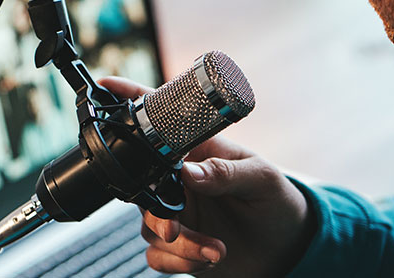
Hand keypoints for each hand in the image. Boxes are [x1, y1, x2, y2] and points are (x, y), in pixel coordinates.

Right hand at [98, 77, 314, 276]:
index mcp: (196, 152)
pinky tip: (208, 258)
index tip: (106, 86)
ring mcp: (176, 213)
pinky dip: (179, 262)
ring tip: (216, 249)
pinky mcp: (177, 247)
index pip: (159, 124)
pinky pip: (157, 256)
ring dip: (180, 245)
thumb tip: (189, 172)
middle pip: (143, 188)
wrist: (287, 249)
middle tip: (174, 229)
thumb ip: (226, 172)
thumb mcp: (262, 179)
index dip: (130, 100)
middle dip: (156, 213)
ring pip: (150, 228)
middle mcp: (179, 181)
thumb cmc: (276, 202)